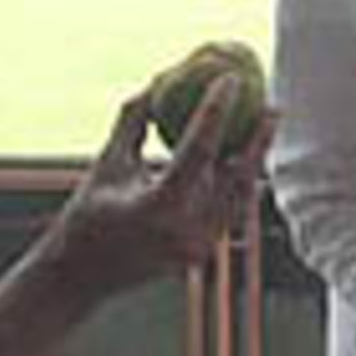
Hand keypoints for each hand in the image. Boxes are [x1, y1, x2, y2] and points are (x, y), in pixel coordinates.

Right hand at [43, 76, 274, 300]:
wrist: (82, 276)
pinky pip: (228, 211)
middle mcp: (187, 229)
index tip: (230, 78)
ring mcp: (199, 245)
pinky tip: (247, 159)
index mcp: (160, 206)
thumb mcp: (107, 162)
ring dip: (253, 162)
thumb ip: (133, 122)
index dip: (217, 110)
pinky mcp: (202, 252)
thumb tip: (157, 82)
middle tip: (272, 106)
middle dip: (258, 140)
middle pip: (235, 178)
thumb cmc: (87, 214)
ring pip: (239, 197)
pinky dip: (238, 184)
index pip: (199, 149)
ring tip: (266, 127)